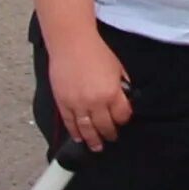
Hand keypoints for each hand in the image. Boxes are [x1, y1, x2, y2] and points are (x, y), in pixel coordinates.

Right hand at [48, 31, 131, 151]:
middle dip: (110, 134)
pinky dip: (75, 132)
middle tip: (111, 138)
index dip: (123, 120)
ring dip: (92, 140)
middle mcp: (95, 102)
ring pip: (86, 130)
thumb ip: (122, 85)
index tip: (122, 120)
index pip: (122, 116)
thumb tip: (126, 97)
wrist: (72, 43)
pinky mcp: (63, 103)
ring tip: (96, 146)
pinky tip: (79, 137)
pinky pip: (70, 123)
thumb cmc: (95, 52)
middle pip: (105, 126)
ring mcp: (77, 104)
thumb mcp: (118, 68)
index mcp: (112, 93)